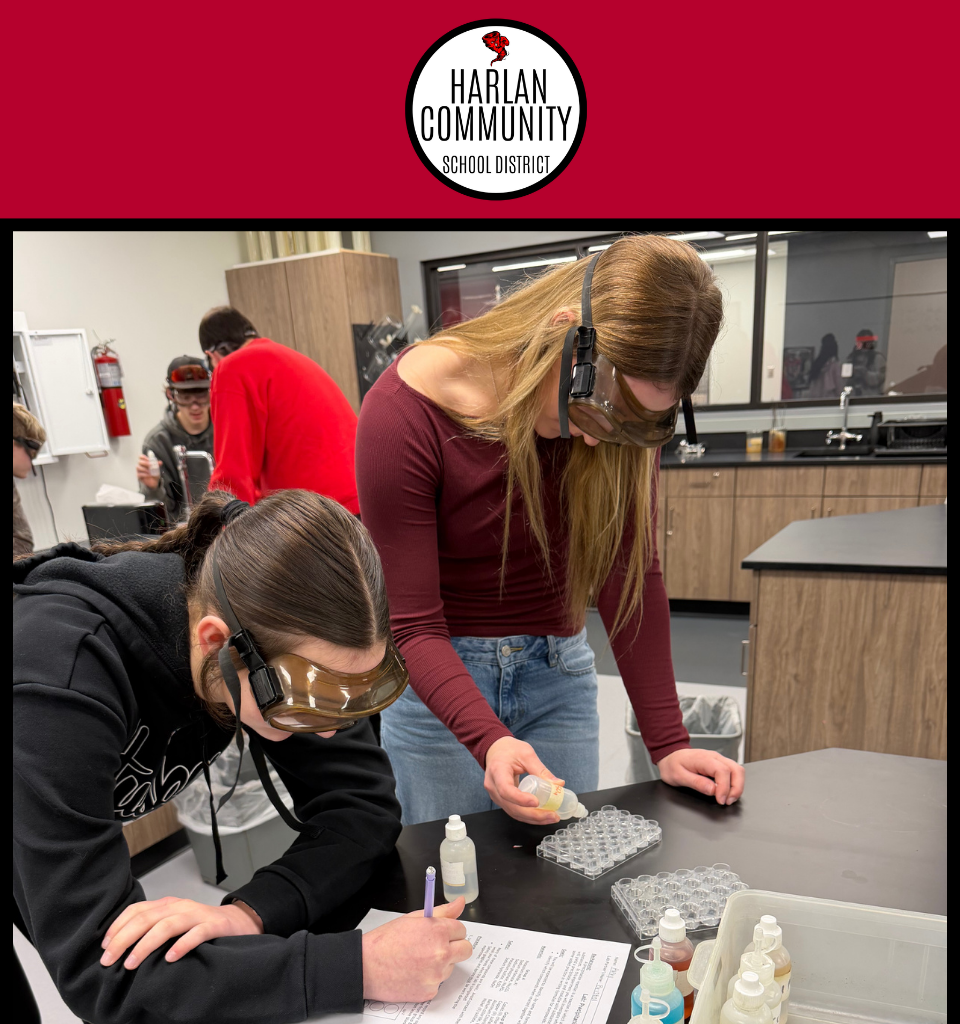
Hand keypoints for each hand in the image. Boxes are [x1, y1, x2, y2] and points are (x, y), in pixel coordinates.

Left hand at [100, 897, 262, 968]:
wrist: (239, 921)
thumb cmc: (202, 926)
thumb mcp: (174, 923)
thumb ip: (153, 928)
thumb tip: (120, 948)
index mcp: (167, 904)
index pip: (136, 910)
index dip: (117, 927)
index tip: (104, 947)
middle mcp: (180, 906)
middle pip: (146, 918)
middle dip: (123, 939)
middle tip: (108, 960)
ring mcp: (197, 915)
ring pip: (167, 925)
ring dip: (145, 945)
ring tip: (131, 963)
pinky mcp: (214, 925)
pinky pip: (196, 933)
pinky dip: (182, 945)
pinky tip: (170, 957)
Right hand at [135, 453, 160, 488]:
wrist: (154, 481)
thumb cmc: (154, 473)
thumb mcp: (157, 468)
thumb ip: (157, 465)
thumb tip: (160, 462)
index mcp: (144, 462)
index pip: (141, 457)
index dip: (143, 457)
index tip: (148, 459)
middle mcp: (140, 465)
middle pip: (139, 461)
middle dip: (145, 463)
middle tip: (150, 465)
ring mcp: (138, 470)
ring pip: (138, 467)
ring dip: (144, 469)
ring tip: (150, 471)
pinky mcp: (138, 476)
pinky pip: (139, 474)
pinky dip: (144, 474)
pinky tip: (148, 475)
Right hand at [362, 898, 472, 1001]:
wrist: (366, 966)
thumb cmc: (386, 941)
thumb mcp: (413, 919)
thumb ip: (441, 911)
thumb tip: (459, 902)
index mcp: (438, 932)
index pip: (461, 929)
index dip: (450, 930)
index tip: (442, 932)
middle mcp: (441, 954)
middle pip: (465, 950)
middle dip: (454, 946)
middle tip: (436, 946)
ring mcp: (436, 975)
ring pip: (451, 966)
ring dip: (441, 963)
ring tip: (418, 959)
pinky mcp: (429, 992)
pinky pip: (438, 983)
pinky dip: (429, 978)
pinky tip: (413, 972)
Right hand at [484, 736, 565, 824]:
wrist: (496, 751)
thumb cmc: (509, 750)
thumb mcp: (526, 754)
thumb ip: (541, 770)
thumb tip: (559, 784)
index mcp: (497, 771)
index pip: (506, 790)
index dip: (521, 799)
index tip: (536, 802)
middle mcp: (493, 787)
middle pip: (512, 807)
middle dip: (533, 814)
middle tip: (552, 815)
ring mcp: (496, 796)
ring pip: (514, 813)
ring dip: (533, 818)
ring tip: (551, 817)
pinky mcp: (502, 800)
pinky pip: (515, 811)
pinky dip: (529, 816)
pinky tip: (542, 816)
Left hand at [657, 748, 744, 805]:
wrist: (670, 756)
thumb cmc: (673, 765)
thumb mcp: (678, 776)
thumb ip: (696, 783)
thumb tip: (713, 790)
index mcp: (703, 758)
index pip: (722, 771)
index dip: (724, 787)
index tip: (720, 800)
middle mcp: (714, 757)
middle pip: (736, 769)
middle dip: (736, 788)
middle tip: (728, 801)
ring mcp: (718, 759)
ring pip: (738, 770)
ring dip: (737, 786)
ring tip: (728, 798)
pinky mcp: (719, 764)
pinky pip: (733, 772)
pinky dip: (734, 783)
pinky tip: (727, 792)